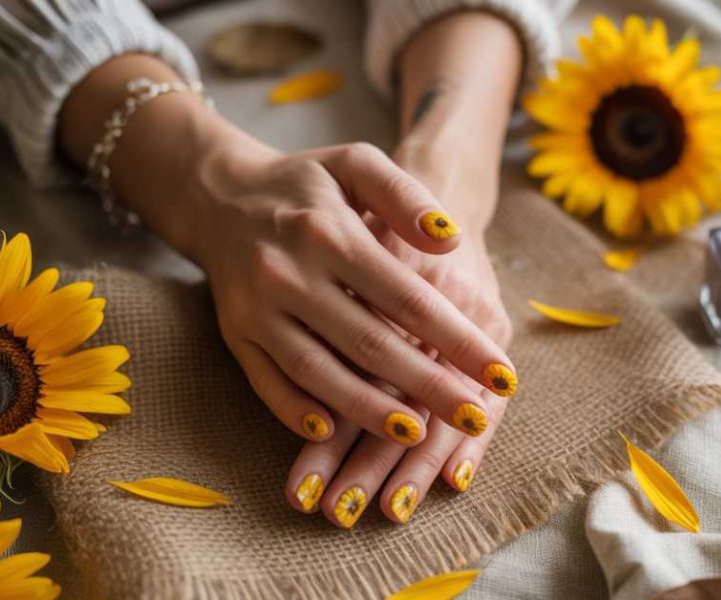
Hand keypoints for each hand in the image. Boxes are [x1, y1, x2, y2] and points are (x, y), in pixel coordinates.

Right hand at [190, 140, 517, 447]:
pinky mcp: (235, 334)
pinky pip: (265, 382)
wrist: (219, 195)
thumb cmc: (305, 183)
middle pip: (369, 342)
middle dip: (427, 386)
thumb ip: (405, 195)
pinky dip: (295, 410)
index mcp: (329, 232)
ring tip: (418, 435)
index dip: (457, 339)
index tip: (501, 374)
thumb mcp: (356, 164)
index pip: (408, 296)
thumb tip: (452, 237)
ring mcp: (257, 309)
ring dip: (367, 409)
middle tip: (474, 417)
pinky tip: (332, 432)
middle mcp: (289, 273)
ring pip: (317, 371)